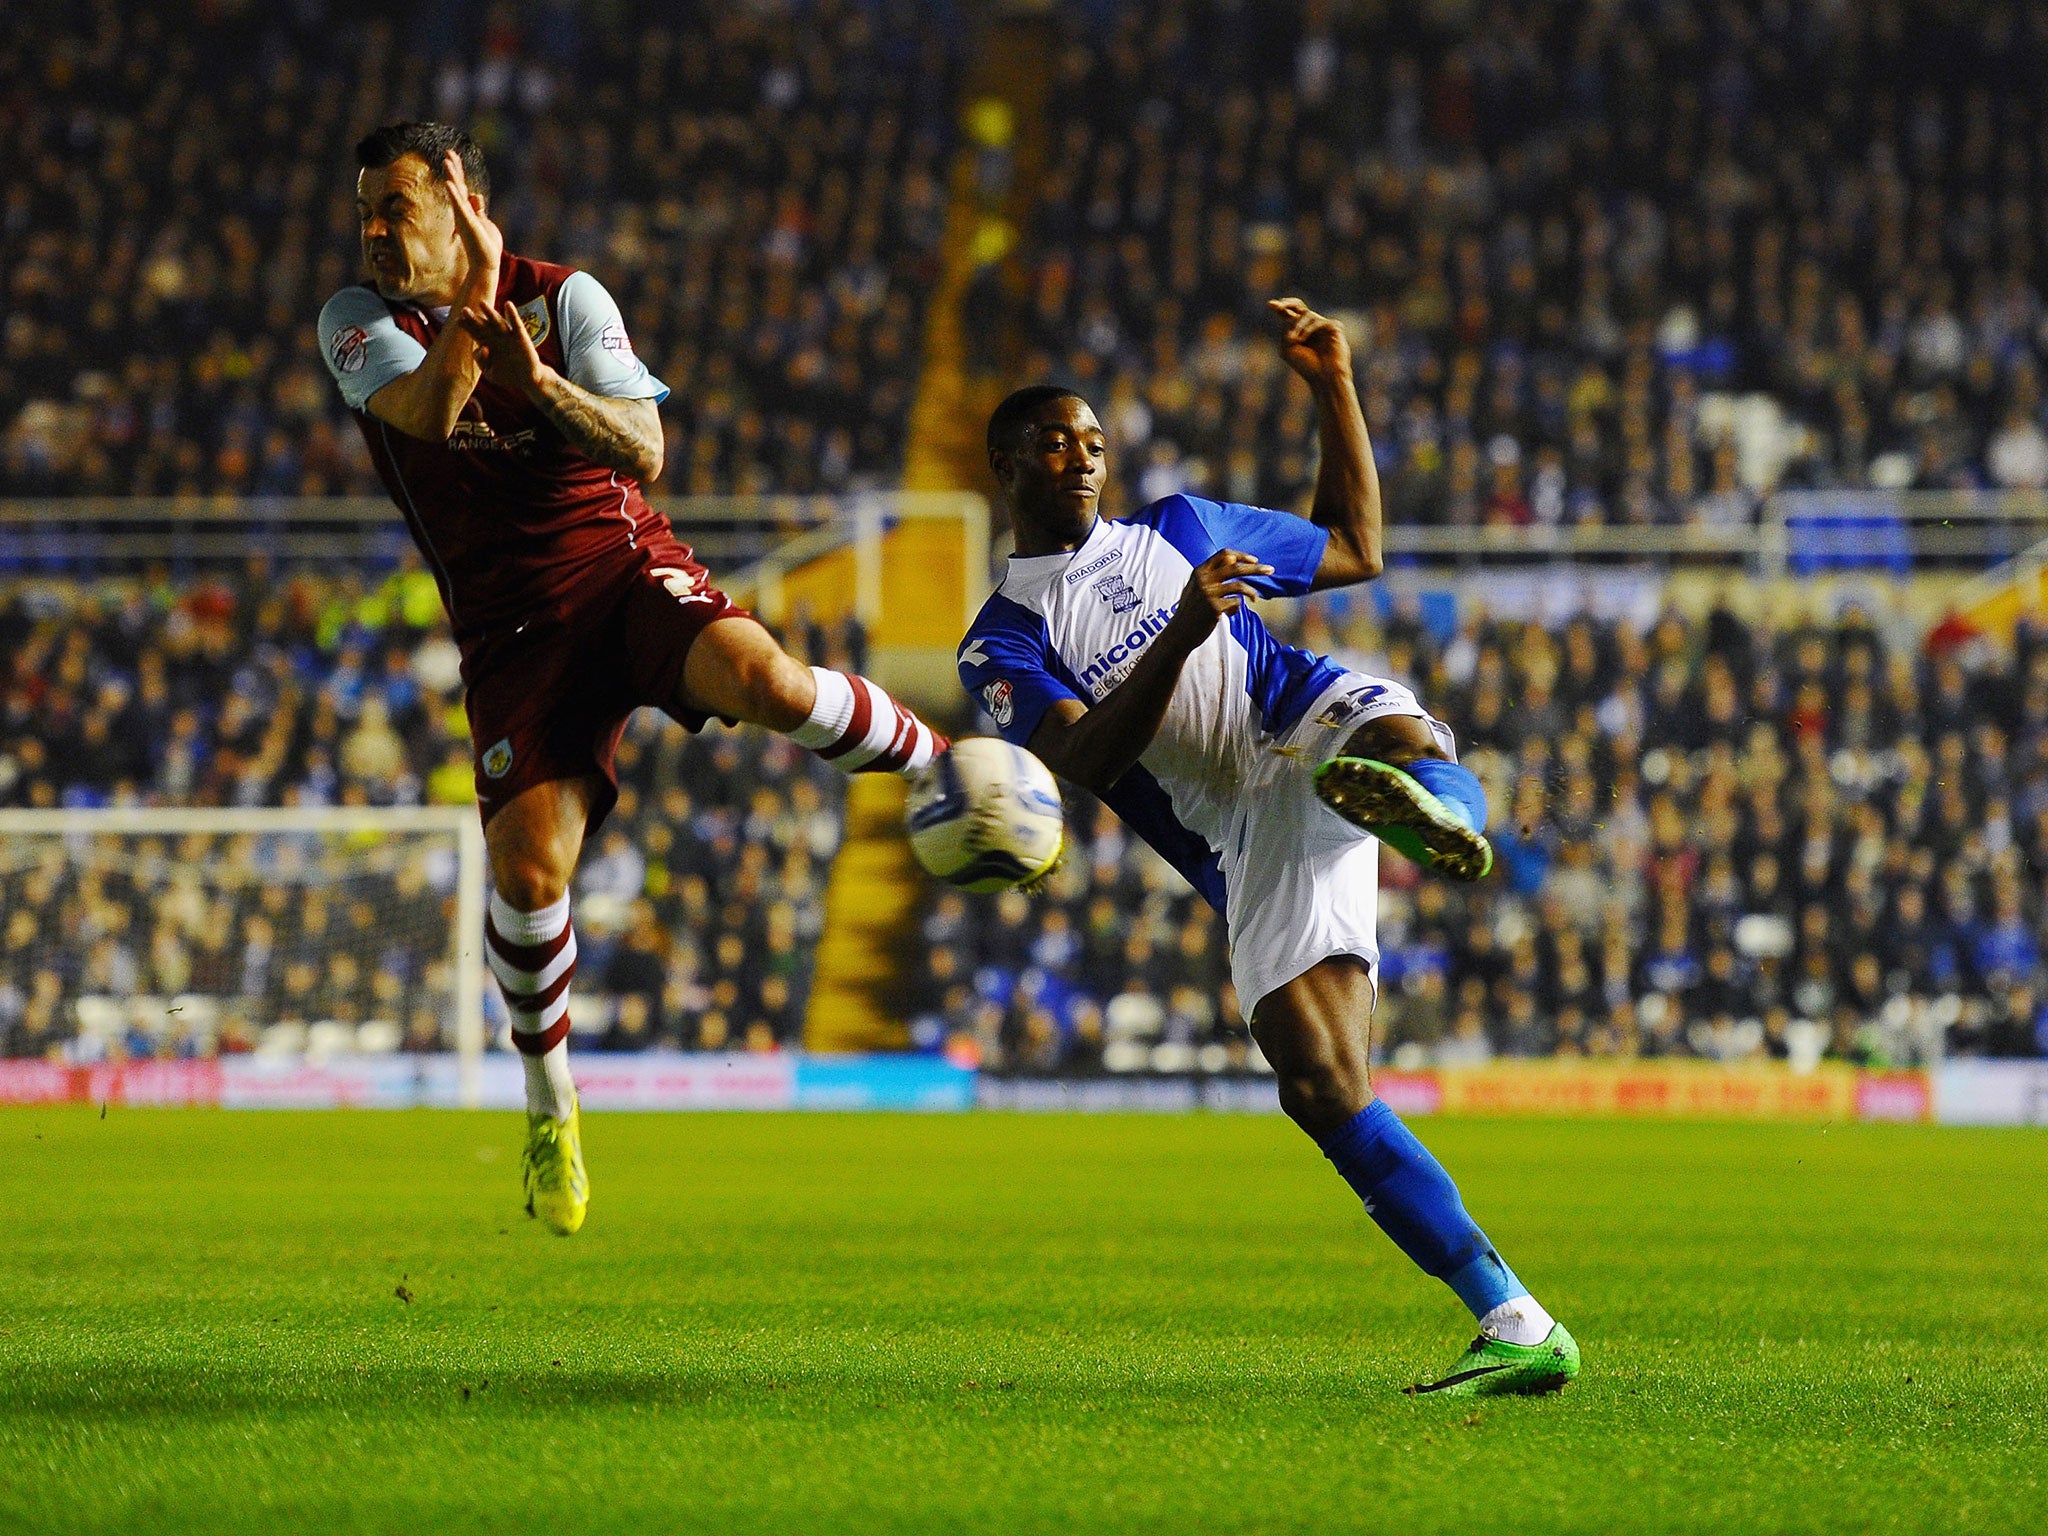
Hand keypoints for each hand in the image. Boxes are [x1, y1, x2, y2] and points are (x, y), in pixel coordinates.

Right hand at [443, 149, 502, 306]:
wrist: (486, 263)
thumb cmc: (485, 245)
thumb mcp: (484, 222)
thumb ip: (478, 209)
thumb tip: (476, 195)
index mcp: (467, 209)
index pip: (462, 186)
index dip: (458, 170)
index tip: (452, 155)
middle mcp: (463, 211)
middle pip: (457, 185)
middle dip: (453, 168)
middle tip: (448, 151)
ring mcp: (464, 216)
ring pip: (457, 192)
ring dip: (452, 176)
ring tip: (446, 161)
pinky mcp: (467, 222)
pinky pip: (459, 206)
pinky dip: (454, 194)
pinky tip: (449, 183)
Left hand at [459, 298, 550, 396]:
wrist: (527, 379)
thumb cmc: (507, 375)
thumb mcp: (489, 372)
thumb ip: (481, 361)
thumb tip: (483, 347)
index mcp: (486, 343)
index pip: (474, 332)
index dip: (466, 326)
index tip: (458, 321)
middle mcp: (496, 336)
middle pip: (483, 325)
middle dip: (473, 318)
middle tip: (464, 310)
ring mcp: (508, 336)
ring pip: (497, 322)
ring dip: (490, 313)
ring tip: (481, 303)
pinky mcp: (521, 337)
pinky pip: (516, 324)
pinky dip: (512, 314)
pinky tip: (508, 304)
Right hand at [1170, 549, 1272, 641]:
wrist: (1179, 633)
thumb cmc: (1191, 610)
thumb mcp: (1197, 587)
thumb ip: (1213, 573)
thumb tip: (1234, 559)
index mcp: (1199, 571)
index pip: (1224, 554)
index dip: (1241, 556)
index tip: (1254, 560)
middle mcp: (1203, 580)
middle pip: (1236, 567)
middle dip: (1256, 568)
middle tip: (1271, 570)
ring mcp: (1209, 594)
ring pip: (1239, 585)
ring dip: (1252, 592)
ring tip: (1255, 599)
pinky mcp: (1214, 608)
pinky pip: (1236, 603)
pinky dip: (1237, 608)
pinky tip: (1230, 614)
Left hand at [1270, 297, 1352, 388]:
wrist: (1324, 377)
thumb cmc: (1306, 366)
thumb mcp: (1288, 348)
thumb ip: (1285, 331)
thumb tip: (1290, 316)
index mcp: (1300, 332)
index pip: (1290, 315)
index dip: (1280, 308)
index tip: (1270, 304)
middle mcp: (1312, 327)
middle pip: (1299, 306)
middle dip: (1287, 304)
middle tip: (1278, 305)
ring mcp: (1323, 326)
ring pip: (1306, 314)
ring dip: (1297, 326)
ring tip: (1293, 340)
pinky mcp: (1334, 326)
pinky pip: (1317, 321)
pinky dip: (1307, 329)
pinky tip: (1302, 339)